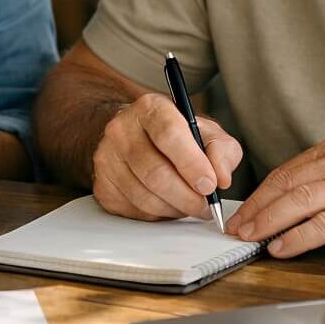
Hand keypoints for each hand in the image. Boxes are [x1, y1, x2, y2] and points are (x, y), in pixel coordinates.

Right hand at [91, 93, 242, 220]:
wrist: (135, 138)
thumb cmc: (174, 136)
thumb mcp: (206, 133)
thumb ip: (222, 150)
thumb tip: (222, 178)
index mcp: (150, 108)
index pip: (169, 135)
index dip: (192, 164)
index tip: (210, 185)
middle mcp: (121, 129)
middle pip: (155, 173)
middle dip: (188, 196)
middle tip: (206, 205)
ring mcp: (107, 159)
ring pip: (145, 197)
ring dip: (175, 208)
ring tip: (190, 204)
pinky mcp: (103, 186)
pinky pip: (135, 211)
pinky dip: (159, 215)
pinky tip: (169, 204)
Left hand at [227, 138, 324, 257]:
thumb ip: (322, 179)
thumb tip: (282, 207)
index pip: (285, 172)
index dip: (260, 195)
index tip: (243, 213)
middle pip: (287, 184)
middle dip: (258, 208)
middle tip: (238, 228)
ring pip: (301, 200)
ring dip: (271, 221)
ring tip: (253, 238)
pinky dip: (300, 235)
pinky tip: (283, 246)